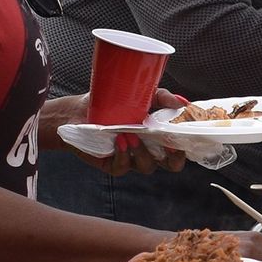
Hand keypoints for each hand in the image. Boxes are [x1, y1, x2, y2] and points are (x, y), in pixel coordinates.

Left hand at [42, 89, 189, 174]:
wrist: (77, 112)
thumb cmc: (110, 103)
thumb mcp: (139, 94)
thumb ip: (162, 97)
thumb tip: (183, 103)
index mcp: (157, 136)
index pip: (178, 149)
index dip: (185, 149)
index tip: (183, 138)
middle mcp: (147, 150)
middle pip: (169, 166)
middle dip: (173, 159)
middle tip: (169, 146)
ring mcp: (131, 159)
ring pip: (147, 166)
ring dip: (142, 152)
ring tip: (132, 134)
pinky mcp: (113, 165)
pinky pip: (123, 167)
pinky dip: (123, 154)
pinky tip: (119, 140)